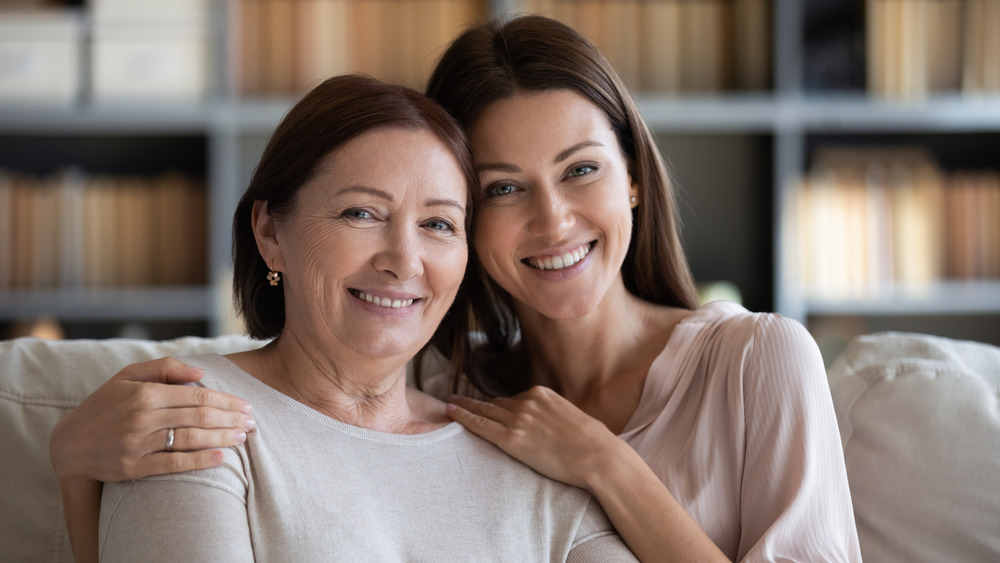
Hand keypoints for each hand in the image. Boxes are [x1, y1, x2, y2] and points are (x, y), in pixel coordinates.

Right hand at [50, 357, 254, 484]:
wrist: (69, 444)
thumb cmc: (105, 405)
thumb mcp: (128, 376)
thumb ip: (165, 368)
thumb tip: (201, 371)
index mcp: (145, 392)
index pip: (196, 396)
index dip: (226, 401)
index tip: (246, 406)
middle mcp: (142, 417)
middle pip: (199, 417)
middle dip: (230, 419)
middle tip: (252, 423)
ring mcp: (136, 444)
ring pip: (189, 439)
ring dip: (221, 439)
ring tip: (243, 437)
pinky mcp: (132, 468)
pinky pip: (172, 464)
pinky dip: (199, 461)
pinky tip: (221, 458)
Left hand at [446, 386, 625, 490]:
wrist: (598, 455)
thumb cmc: (592, 443)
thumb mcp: (571, 418)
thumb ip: (553, 416)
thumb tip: (549, 426)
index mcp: (542, 394)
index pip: (513, 399)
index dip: (497, 405)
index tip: (485, 403)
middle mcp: (527, 402)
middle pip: (495, 403)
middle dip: (477, 402)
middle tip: (456, 398)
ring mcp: (518, 419)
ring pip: (484, 410)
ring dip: (465, 406)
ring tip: (450, 404)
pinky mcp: (512, 438)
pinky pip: (480, 424)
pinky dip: (462, 416)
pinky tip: (450, 411)